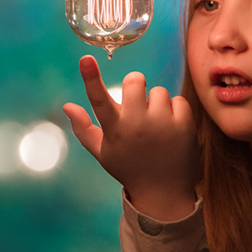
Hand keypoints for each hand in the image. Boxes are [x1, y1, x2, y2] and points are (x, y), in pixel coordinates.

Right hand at [62, 55, 199, 222]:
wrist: (164, 192)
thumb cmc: (129, 168)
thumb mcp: (102, 153)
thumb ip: (83, 128)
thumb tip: (67, 105)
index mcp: (114, 130)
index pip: (99, 100)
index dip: (91, 77)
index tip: (86, 58)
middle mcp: (136, 124)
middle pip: (135, 81)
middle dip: (135, 86)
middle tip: (137, 104)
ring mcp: (162, 124)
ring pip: (158, 91)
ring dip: (157, 104)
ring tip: (156, 126)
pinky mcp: (184, 125)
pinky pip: (178, 100)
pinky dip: (175, 112)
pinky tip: (171, 129)